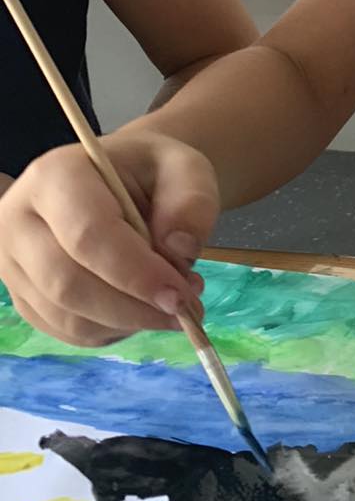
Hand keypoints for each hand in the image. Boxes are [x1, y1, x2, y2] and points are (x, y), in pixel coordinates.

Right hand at [0, 132, 217, 346]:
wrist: (123, 182)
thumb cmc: (151, 173)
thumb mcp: (186, 169)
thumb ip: (192, 203)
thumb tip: (180, 251)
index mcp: (55, 175)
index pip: (88, 235)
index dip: (136, 273)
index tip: (180, 295)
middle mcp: (19, 219)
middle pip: (67, 283)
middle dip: (133, 307)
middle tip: (185, 307)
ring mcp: (13, 263)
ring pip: (67, 316)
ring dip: (128, 322)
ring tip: (172, 304)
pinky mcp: (24, 297)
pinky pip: (68, 331)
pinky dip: (114, 330)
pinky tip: (142, 308)